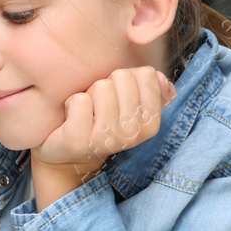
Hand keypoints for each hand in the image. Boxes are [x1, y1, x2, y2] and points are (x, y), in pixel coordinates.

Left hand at [34, 66, 176, 178]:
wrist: (69, 156)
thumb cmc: (101, 123)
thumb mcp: (131, 109)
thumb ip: (149, 90)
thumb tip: (160, 77)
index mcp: (151, 124)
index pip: (147, 74)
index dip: (127, 79)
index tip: (118, 98)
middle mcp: (132, 134)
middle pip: (123, 76)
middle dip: (107, 84)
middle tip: (98, 106)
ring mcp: (106, 138)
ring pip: (102, 86)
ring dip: (89, 93)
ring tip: (86, 113)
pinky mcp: (79, 141)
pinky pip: (80, 100)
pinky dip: (71, 104)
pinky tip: (71, 119)